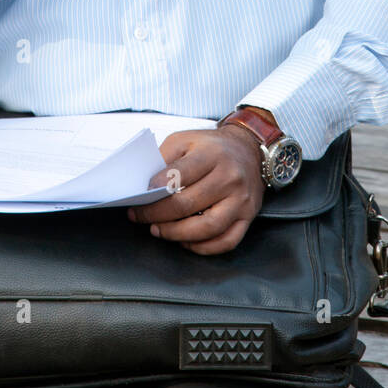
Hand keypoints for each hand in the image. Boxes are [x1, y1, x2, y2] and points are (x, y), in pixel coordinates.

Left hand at [127, 125, 264, 254]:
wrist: (248, 149)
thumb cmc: (212, 147)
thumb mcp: (185, 140)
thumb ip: (164, 159)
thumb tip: (144, 187)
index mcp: (211, 154)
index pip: (179, 175)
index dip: (154, 190)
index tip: (140, 197)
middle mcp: (229, 177)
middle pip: (187, 205)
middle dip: (157, 215)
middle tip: (141, 216)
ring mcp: (241, 199)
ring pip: (207, 228)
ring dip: (177, 234)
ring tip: (159, 230)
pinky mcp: (248, 216)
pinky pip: (226, 241)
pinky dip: (203, 247)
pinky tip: (186, 241)